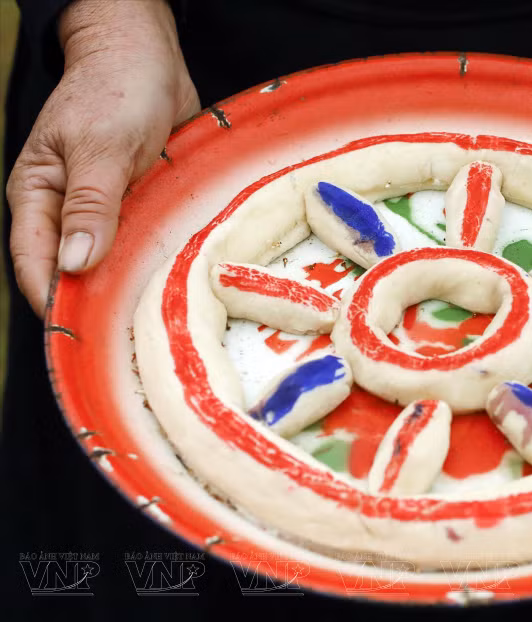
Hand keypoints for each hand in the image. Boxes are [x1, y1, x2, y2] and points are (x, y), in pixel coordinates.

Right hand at [6, 0, 199, 315]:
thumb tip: (74, 263)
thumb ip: (90, 204)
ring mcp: (111, 210)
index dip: (54, 301)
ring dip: (135, 285)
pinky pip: (149, 242)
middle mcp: (72, 210)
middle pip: (78, 271)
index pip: (35, 263)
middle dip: (100, 303)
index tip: (81, 335)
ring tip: (158, 320)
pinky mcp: (144, 205)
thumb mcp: (101, 146)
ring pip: (117, 261)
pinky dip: (161, 259)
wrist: (149, 56)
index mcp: (40, 196)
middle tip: (130, 338)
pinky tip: (179, 281)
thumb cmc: (114, 88)